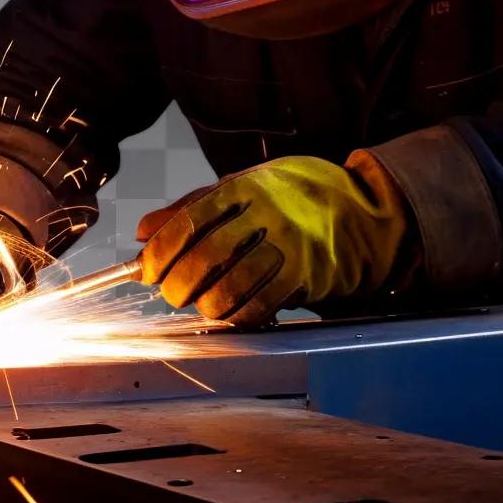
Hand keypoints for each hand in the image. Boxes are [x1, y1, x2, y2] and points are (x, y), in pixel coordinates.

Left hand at [135, 155, 418, 327]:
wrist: (358, 206)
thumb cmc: (289, 195)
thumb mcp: (241, 187)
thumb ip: (190, 207)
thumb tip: (143, 232)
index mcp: (244, 186)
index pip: (190, 220)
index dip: (162, 251)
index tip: (148, 270)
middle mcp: (266, 212)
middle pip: (207, 255)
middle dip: (179, 283)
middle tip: (171, 293)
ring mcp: (290, 243)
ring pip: (233, 284)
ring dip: (207, 304)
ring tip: (201, 304)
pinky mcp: (308, 273)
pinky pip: (263, 303)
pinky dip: (239, 315)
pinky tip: (231, 314)